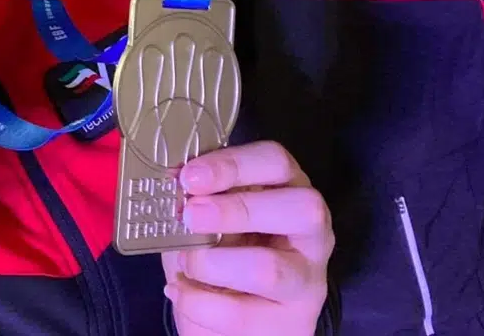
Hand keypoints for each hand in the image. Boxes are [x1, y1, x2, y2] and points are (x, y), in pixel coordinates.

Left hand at [163, 141, 332, 334]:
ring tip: (186, 262)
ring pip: (270, 269)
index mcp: (290, 192)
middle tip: (190, 215)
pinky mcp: (290, 325)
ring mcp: (306, 282)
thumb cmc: (222, 255)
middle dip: (238, 210)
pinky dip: (198, 302)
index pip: (278, 163)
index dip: (234, 164)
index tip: (190, 176)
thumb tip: (171, 180)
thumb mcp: (212, 219)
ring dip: (213, 264)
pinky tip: (180, 290)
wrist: (231, 317)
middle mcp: (312, 234)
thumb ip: (199, 198)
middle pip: (300, 209)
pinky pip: (240, 315)